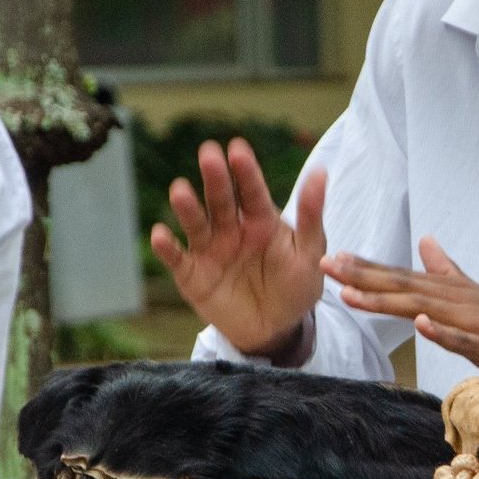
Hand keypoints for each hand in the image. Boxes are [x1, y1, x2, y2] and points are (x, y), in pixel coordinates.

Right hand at [150, 139, 327, 356]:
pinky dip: (166, 247)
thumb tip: (320, 172)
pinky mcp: (192, 274)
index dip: (245, 171)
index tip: (238, 148)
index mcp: (260, 219)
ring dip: (187, 207)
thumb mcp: (310, 253)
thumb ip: (311, 216)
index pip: (252, 191)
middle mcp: (231, 228)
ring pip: (196, 224)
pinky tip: (159, 234)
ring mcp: (209, 249)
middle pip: (221, 200)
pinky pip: (177, 259)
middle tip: (209, 154)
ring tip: (179, 190)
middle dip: (215, 178)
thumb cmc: (295, 286)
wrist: (276, 329)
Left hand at [324, 237, 478, 368]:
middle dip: (364, 277)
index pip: (401, 277)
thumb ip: (447, 269)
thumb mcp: (473, 291)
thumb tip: (426, 240)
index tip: (334, 258)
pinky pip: (462, 339)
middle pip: (404, 287)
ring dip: (388, 302)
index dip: (367, 268)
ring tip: (353, 296)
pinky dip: (442, 332)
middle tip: (328, 265)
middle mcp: (455, 300)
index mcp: (448, 290)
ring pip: (424, 309)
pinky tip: (421, 324)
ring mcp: (471, 322)